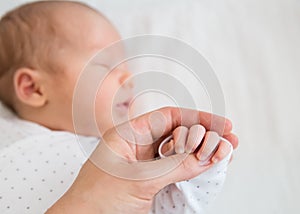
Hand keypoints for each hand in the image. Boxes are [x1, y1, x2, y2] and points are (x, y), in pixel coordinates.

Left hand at [47, 107, 237, 213]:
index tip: (221, 123)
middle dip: (204, 135)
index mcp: (129, 135)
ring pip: (179, 152)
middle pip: (177, 133)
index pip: (168, 117)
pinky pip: (176, 169)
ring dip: (201, 152)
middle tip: (230, 140)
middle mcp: (138, 146)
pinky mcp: (150, 181)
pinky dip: (193, 168)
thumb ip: (175, 167)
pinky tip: (208, 167)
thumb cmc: (98, 200)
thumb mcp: (139, 180)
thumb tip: (207, 157)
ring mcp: (145, 164)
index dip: (196, 118)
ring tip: (226, 153)